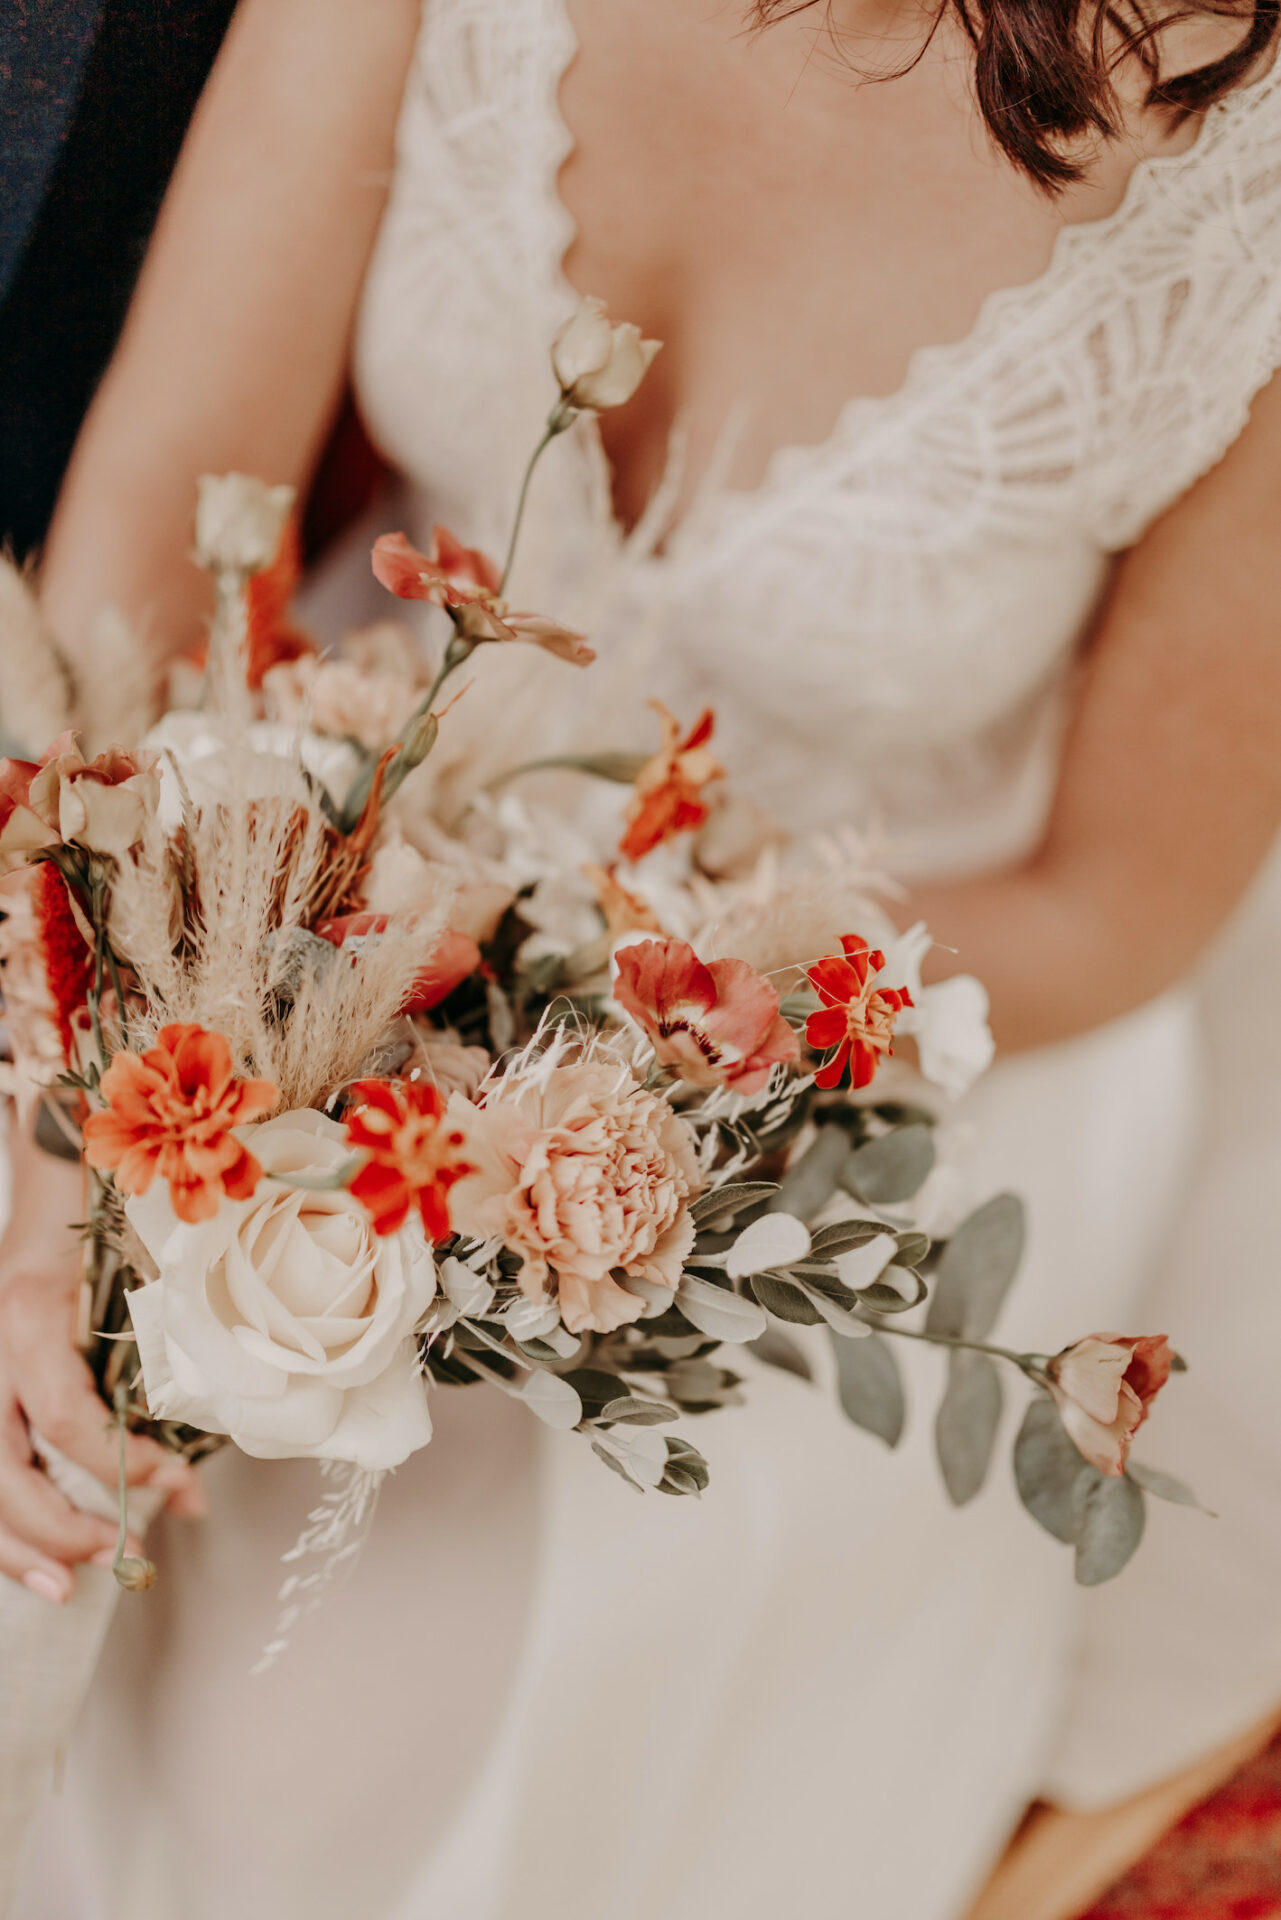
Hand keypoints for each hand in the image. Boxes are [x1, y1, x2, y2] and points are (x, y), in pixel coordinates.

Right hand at [0, 1127, 202, 1602]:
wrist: (48, 1189)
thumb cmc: (98, 1230)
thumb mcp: (132, 1279)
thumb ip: (161, 1357)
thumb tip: (202, 1456)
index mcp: (28, 1322)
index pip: (68, 1418)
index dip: (123, 1464)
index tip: (179, 1483)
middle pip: (1, 1471)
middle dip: (60, 1529)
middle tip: (121, 1554)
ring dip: (15, 1547)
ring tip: (64, 1587)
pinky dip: (0, 1524)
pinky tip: (29, 1559)